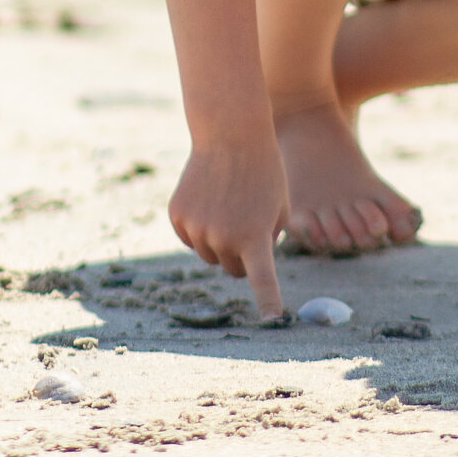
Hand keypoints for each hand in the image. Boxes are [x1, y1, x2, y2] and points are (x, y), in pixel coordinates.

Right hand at [168, 138, 289, 317]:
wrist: (230, 134)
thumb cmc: (264, 170)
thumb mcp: (280, 207)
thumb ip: (268, 240)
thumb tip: (249, 265)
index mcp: (254, 236)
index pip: (262, 280)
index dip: (268, 302)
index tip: (274, 322)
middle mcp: (223, 238)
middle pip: (233, 269)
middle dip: (242, 256)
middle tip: (248, 224)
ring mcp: (197, 228)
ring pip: (210, 255)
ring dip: (221, 241)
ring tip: (230, 204)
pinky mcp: (178, 217)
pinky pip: (190, 238)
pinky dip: (200, 227)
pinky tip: (209, 199)